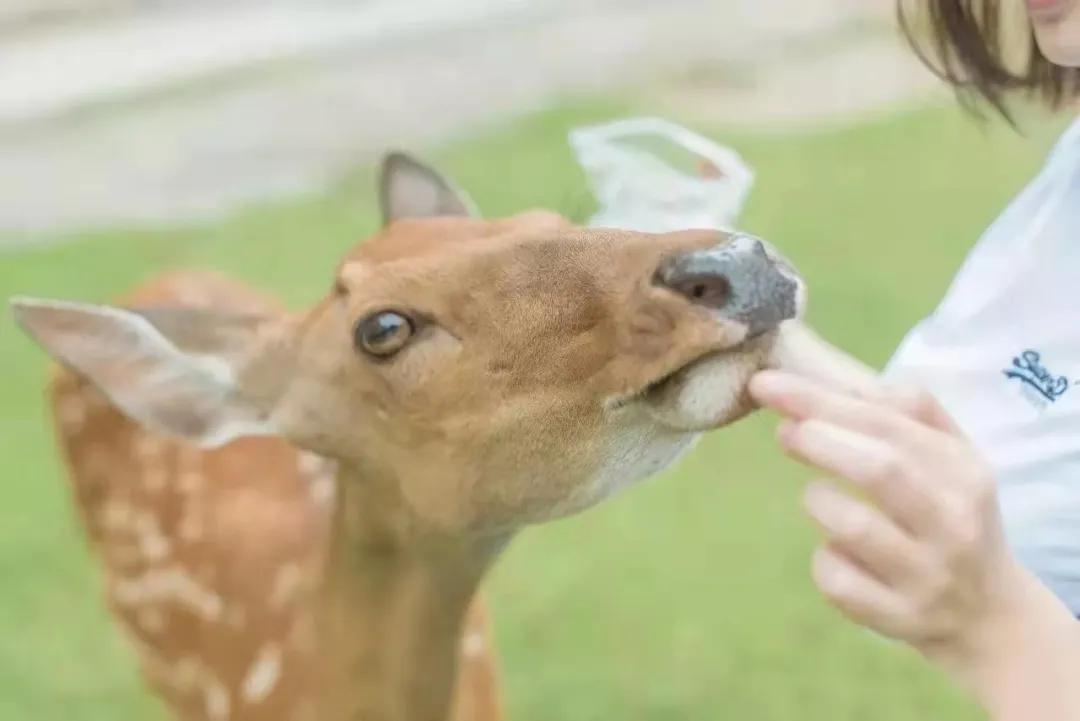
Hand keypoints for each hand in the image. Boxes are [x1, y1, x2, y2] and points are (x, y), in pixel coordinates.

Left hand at [748, 366, 1079, 720]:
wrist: (989, 614)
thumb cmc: (951, 516)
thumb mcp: (955, 460)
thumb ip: (913, 414)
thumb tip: (857, 382)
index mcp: (964, 473)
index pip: (889, 423)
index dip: (822, 400)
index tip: (769, 384)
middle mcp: (952, 523)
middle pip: (880, 469)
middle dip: (820, 440)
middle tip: (784, 430)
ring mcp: (928, 575)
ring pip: (853, 528)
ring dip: (818, 501)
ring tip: (819, 497)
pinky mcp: (901, 618)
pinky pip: (839, 583)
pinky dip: (824, 562)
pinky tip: (835, 553)